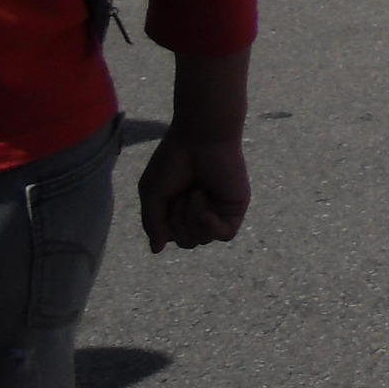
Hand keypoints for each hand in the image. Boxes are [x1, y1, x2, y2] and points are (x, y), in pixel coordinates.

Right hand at [138, 130, 250, 252]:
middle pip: (186, 242)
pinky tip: (206, 210)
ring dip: (192, 216)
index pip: (170, 238)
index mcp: (181, 212)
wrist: (200, 137)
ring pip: (202, 239)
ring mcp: (219, 211)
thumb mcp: (153, 195)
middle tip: (183, 192)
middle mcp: (201, 214)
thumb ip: (153, 223)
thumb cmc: (174, 161)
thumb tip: (158, 250)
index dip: (163, 222)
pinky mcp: (235, 207)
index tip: (167, 196)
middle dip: (178, 220)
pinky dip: (210, 226)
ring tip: (197, 190)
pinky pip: (225, 235)